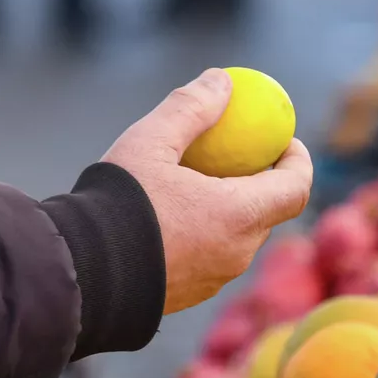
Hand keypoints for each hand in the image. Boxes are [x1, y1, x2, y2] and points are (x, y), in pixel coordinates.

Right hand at [102, 69, 312, 314]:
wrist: (79, 272)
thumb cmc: (117, 203)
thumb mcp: (151, 141)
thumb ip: (190, 107)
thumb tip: (222, 82)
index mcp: (239, 216)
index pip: (296, 188)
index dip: (298, 160)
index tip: (282, 141)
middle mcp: (236, 253)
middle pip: (269, 212)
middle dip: (262, 182)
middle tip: (239, 155)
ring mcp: (213, 279)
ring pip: (238, 236)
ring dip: (231, 208)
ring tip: (197, 182)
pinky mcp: (189, 295)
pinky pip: (211, 256)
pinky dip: (207, 231)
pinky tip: (170, 214)